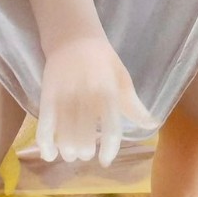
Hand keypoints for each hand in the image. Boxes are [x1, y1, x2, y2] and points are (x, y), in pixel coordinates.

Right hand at [37, 36, 152, 166]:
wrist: (72, 36)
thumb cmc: (102, 59)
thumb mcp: (122, 78)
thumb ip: (134, 105)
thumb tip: (152, 125)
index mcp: (108, 92)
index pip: (112, 129)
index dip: (109, 150)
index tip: (105, 161)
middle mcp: (87, 96)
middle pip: (84, 137)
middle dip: (85, 151)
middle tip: (85, 153)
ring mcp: (65, 95)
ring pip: (65, 135)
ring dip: (68, 151)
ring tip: (71, 154)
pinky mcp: (47, 94)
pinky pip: (45, 124)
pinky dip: (46, 144)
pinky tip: (50, 154)